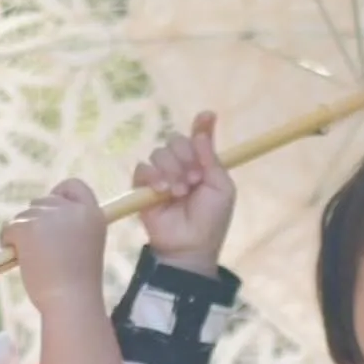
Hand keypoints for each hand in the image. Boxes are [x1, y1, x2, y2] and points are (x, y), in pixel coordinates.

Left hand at [2, 179, 105, 317]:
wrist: (71, 302)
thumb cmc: (77, 287)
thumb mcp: (84, 249)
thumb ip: (70, 229)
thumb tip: (41, 219)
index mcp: (94, 215)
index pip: (74, 186)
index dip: (59, 194)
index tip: (51, 212)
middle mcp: (74, 210)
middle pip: (43, 201)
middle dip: (35, 222)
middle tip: (38, 249)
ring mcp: (50, 216)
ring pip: (24, 216)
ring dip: (22, 235)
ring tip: (34, 262)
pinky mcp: (29, 227)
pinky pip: (10, 228)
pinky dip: (9, 242)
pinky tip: (21, 261)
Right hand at [133, 111, 234, 274]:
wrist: (191, 246)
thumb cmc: (211, 220)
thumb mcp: (221, 187)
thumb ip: (211, 156)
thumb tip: (205, 118)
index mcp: (201, 164)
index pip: (197, 137)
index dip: (201, 126)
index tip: (206, 117)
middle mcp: (180, 166)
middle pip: (175, 140)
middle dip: (186, 156)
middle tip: (195, 179)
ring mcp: (160, 175)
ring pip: (159, 152)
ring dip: (172, 170)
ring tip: (181, 192)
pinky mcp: (142, 188)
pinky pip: (142, 169)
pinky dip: (153, 176)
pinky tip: (164, 190)